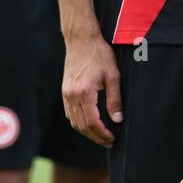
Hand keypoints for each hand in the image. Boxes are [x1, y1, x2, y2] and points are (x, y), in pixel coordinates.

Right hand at [62, 31, 122, 146]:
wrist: (81, 40)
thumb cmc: (99, 55)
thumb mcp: (113, 76)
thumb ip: (115, 99)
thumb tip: (117, 120)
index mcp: (84, 93)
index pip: (92, 122)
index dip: (102, 134)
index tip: (112, 139)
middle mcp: (72, 96)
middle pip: (81, 126)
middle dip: (95, 137)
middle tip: (109, 141)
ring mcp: (66, 94)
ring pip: (74, 121)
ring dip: (86, 131)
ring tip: (100, 135)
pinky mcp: (65, 91)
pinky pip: (69, 113)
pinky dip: (79, 122)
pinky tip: (89, 123)